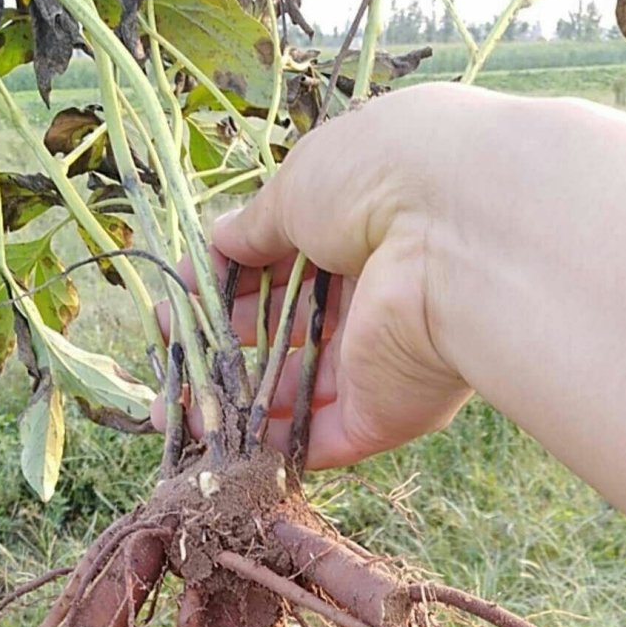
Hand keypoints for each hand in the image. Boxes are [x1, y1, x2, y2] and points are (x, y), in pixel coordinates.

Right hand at [212, 85, 473, 467]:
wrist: (455, 234)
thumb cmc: (381, 178)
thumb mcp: (301, 185)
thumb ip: (257, 225)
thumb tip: (219, 242)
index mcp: (362, 230)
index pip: (285, 267)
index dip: (229, 287)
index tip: (182, 302)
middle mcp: (374, 298)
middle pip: (287, 336)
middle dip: (223, 351)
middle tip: (170, 362)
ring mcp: (380, 362)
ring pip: (295, 395)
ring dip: (235, 407)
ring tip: (174, 415)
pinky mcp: (383, 416)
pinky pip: (318, 439)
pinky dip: (269, 448)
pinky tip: (215, 445)